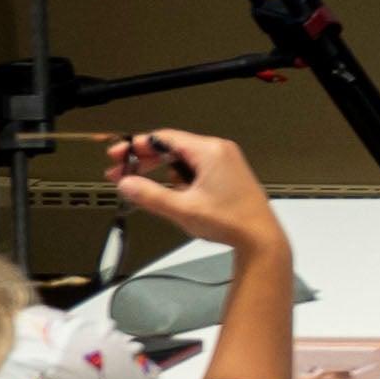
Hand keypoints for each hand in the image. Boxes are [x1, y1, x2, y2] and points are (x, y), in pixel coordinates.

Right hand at [101, 127, 281, 255]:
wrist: (261, 239)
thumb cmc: (232, 222)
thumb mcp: (183, 209)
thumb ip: (150, 195)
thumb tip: (127, 184)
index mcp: (211, 151)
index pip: (165, 138)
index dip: (138, 146)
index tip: (118, 155)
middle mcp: (220, 152)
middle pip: (172, 148)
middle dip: (145, 161)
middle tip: (122, 172)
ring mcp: (226, 163)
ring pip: (183, 160)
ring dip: (163, 173)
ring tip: (153, 193)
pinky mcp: (228, 175)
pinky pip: (196, 170)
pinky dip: (181, 181)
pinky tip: (177, 198)